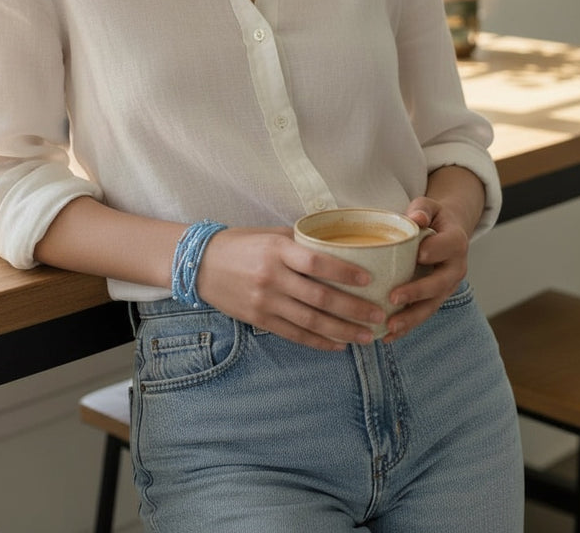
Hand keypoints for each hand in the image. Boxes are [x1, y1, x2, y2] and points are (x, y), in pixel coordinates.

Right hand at [196, 226, 386, 350]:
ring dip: (342, 331)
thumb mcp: (271, 234)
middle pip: (320, 297)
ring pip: (311, 321)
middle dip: (354, 309)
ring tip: (367, 336)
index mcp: (278, 250)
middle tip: (379, 316)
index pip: (317, 262)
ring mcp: (265, 301)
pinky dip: (319, 341)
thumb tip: (338, 247)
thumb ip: (301, 242)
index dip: (345, 272)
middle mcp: (272, 277)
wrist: (200, 264)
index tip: (369, 279)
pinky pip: (294, 334)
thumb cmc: (241, 243)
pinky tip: (338, 344)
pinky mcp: (259, 319)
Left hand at [382, 194, 472, 342]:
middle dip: (418, 292)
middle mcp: (455, 268)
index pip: (449, 246)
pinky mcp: (434, 299)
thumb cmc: (431, 217)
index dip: (435, 250)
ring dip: (411, 318)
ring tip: (389, 327)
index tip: (419, 255)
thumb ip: (422, 209)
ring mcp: (446, 287)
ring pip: (431, 306)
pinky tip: (386, 337)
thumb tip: (416, 219)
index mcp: (456, 241)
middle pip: (440, 284)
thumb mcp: (429, 206)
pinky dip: (406, 327)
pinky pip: (422, 315)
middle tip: (394, 298)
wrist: (445, 231)